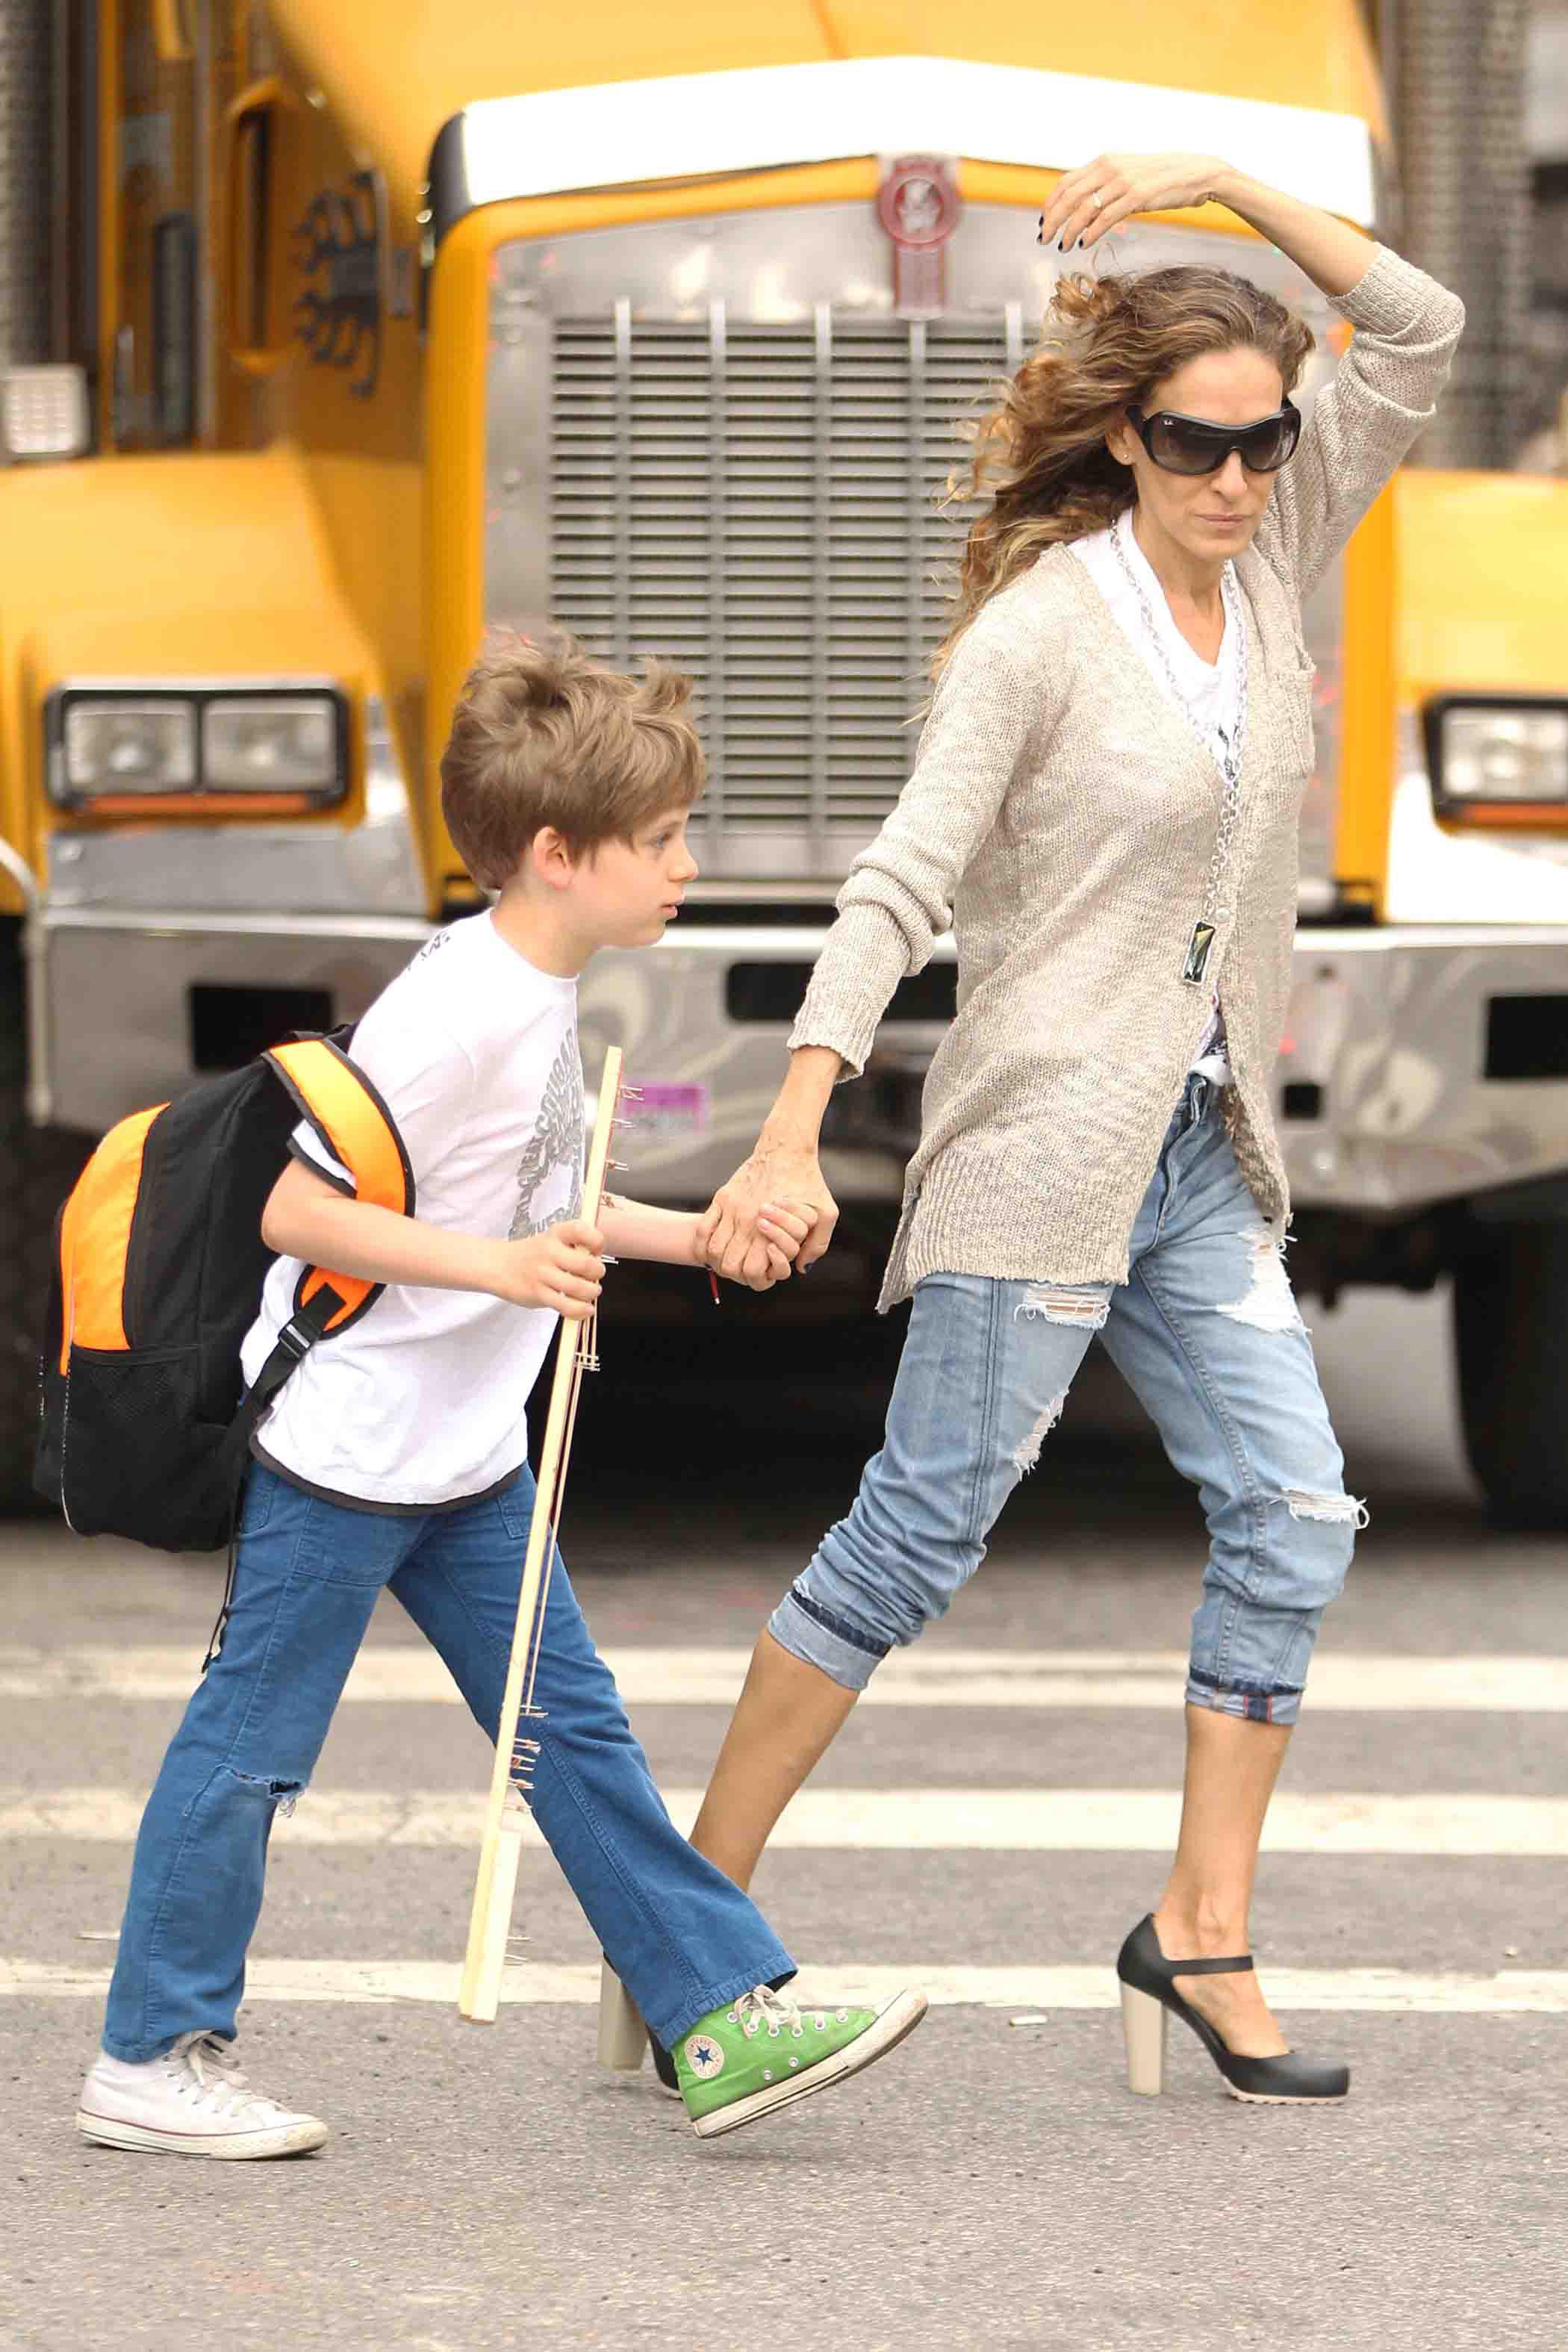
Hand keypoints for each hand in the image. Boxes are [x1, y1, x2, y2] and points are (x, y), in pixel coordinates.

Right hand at [490, 1218, 605, 1319]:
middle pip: (585, 1264)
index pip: (581, 1230)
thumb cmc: (533, 1254)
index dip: (596, 1241)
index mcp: (556, 1233)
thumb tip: (599, 1265)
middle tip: (596, 1276)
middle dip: (598, 1273)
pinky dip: (581, 1310)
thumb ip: (575, 1247)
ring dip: (591, 1293)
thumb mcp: (552, 1240)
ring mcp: (542, 1273)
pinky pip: (565, 1305)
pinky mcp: (538, 1293)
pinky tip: (586, 1309)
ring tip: (591, 1293)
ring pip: (577, 1287)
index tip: (596, 1250)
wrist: (498, 1265)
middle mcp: (549, 1251)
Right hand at [697, 1141, 839, 1287]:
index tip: (763, 1273)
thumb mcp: (826, 1212)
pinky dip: (703, 1245)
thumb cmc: (809, 1181)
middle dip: (738, 1275)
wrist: (786, 1148)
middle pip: (729, 1266)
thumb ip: (817, 1244)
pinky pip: (703, 1229)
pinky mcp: (722, 1197)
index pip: (752, 1272)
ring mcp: (731, 1209)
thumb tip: (800, 1269)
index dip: (757, 1279)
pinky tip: (713, 1248)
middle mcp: (747, 1222)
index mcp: (771, 1229)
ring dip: (719, 1261)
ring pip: (713, 1251)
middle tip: (746, 1268)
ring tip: (730, 1259)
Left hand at [1038, 153, 1228, 254]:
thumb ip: (1106, 186)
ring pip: (1084, 209)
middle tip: (1044, 240)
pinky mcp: (1137, 195)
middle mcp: (1110, 167)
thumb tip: (1085, 207)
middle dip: (1053, 220)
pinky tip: (1083, 244)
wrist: (1195, 173)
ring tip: (1063, 247)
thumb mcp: (1128, 175)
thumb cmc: (1161, 179)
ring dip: (1069, 231)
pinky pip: (1105, 218)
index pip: (1066, 182)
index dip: (1051, 203)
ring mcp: (1123, 180)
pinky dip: (1091, 233)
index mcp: (1104, 160)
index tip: (1043, 222)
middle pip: (1069, 196)